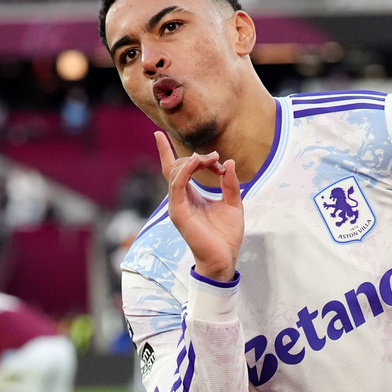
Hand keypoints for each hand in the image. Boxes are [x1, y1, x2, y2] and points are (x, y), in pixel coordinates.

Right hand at [157, 132, 243, 281]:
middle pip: (178, 167)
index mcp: (190, 196)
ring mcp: (177, 205)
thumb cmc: (226, 235)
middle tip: (216, 158)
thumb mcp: (233, 204)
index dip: (165, 152)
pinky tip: (196, 162)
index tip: (158, 134)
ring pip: (176, 173)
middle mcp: (180, 199)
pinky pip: (177, 185)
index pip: (174, 170)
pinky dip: (185, 171)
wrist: (224, 258)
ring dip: (193, 161)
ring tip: (212, 159)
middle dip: (196, 157)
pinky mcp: (178, 212)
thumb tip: (229, 163)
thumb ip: (230, 184)